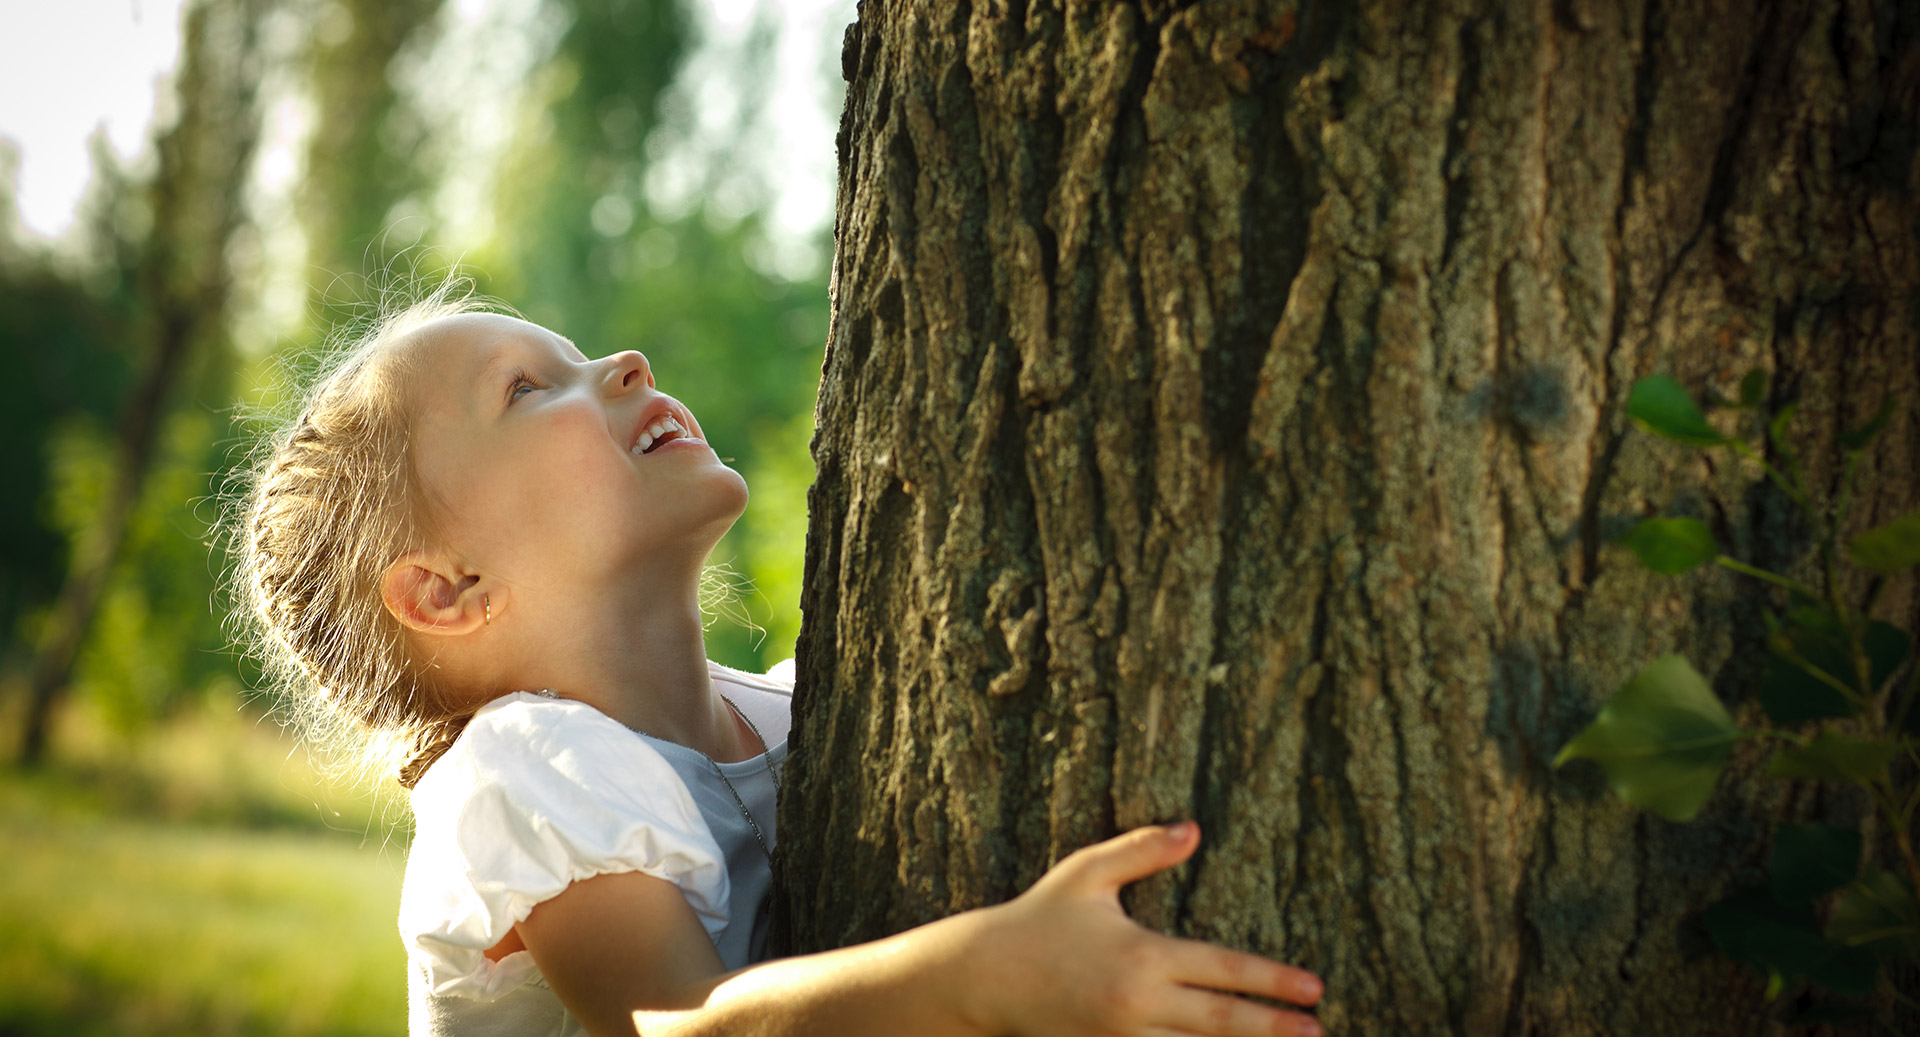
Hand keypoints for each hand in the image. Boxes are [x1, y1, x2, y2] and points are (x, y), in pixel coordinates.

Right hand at [965, 822, 1323, 1036]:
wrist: (982, 978)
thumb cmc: (1038, 918)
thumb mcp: (1086, 873)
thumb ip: (1142, 850)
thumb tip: (1193, 829)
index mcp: (1141, 956)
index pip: (1222, 970)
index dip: (1272, 980)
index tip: (1314, 988)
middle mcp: (1137, 1004)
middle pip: (1221, 1022)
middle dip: (1273, 1027)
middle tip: (1317, 1029)